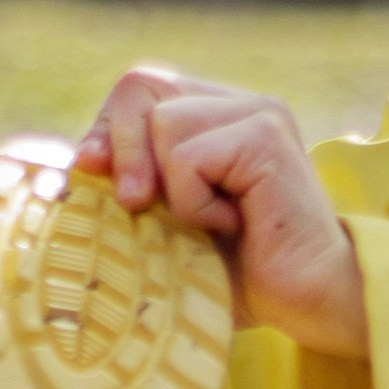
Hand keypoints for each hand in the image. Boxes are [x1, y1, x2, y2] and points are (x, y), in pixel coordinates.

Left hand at [77, 67, 369, 360]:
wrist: (311, 303)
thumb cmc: (243, 275)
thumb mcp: (170, 226)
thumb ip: (133, 189)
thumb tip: (76, 162)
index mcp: (217, 115)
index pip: (139, 87)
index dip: (108, 129)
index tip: (94, 173)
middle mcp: (239, 103)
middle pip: (140, 84)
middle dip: (121, 148)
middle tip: (139, 205)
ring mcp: (257, 113)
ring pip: (163, 122)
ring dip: (170, 189)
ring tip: (209, 223)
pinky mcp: (266, 136)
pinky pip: (188, 156)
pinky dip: (193, 203)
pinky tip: (232, 225)